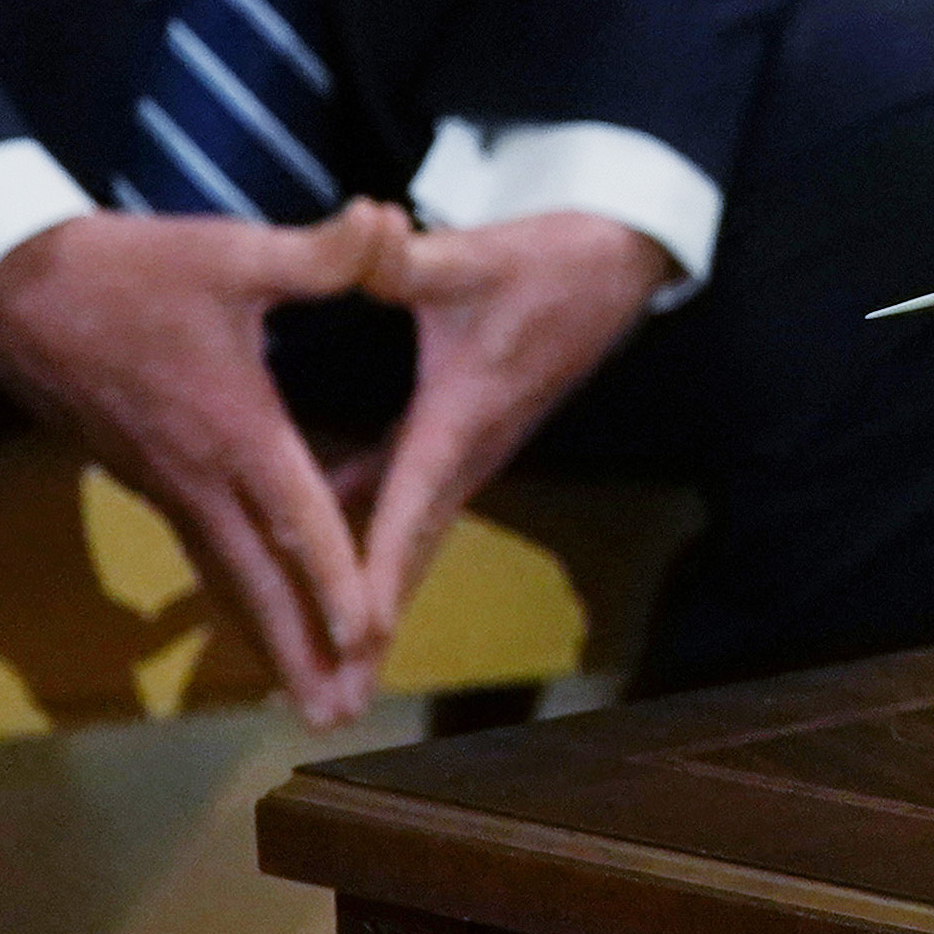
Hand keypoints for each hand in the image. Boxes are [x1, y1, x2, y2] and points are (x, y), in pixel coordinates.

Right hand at [0, 202, 404, 726]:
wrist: (15, 289)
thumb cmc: (128, 271)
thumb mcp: (230, 251)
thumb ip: (320, 252)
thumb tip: (391, 219)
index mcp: (234, 431)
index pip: (297, 520)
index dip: (336, 580)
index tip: (368, 639)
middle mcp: (200, 477)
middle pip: (259, 580)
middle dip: (300, 650)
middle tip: (336, 716)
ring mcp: (169, 486)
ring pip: (228, 577)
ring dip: (268, 636)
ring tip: (306, 695)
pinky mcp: (150, 480)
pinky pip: (207, 554)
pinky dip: (238, 596)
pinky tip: (258, 617)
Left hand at [341, 210, 667, 660]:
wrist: (616, 259)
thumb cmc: (550, 258)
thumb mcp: (476, 254)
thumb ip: (407, 257)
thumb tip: (365, 229)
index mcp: (460, 416)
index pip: (410, 507)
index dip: (380, 570)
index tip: (353, 635)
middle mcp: (465, 451)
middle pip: (409, 556)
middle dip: (369, 632)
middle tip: (330, 703)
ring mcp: (467, 451)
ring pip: (410, 543)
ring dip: (371, 607)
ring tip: (328, 673)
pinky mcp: (460, 438)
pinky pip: (406, 510)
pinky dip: (368, 550)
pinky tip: (317, 563)